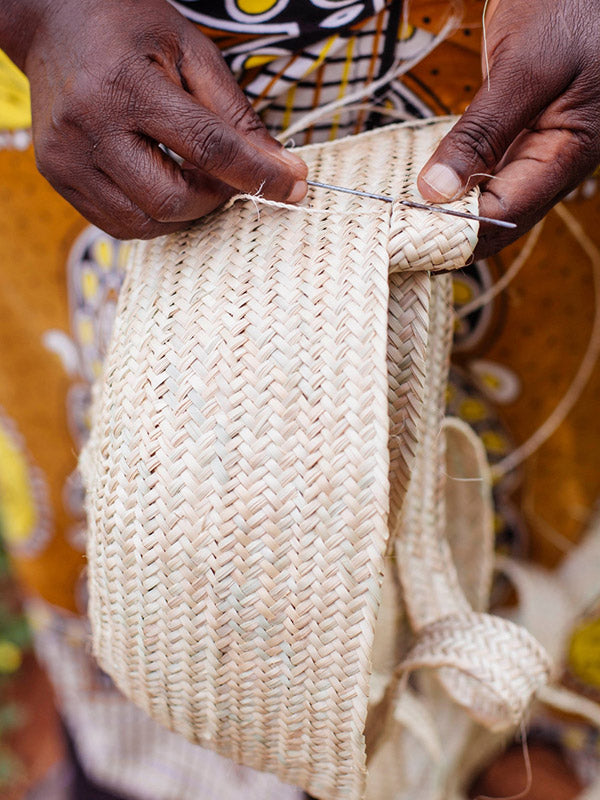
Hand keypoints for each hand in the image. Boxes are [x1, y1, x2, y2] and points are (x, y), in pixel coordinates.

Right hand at [5, 0, 306, 238]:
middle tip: (229, 178)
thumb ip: (236, 113)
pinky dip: (154, 217)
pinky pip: (119, 224)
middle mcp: (89, 126)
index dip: (257, 175)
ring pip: (145, 222)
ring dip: (185, 213)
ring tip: (194, 179)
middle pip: (173, 199)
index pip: (207, 147)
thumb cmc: (127, 29)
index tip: (293, 188)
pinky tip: (163, 187)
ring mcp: (67, 157)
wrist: (55, 22)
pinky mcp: (58, 176)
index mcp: (125, 84)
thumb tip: (280, 167)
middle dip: (215, 199)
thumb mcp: (191, 51)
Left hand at [417, 0, 599, 258]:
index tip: (410, 237)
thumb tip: (437, 192)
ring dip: (452, 212)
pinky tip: (426, 189)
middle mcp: (555, 160)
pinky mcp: (522, 132)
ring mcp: (539, 147)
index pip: (506, 214)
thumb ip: (483, 132)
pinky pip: (489, 172)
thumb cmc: (569, 6)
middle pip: (500, 217)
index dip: (459, 233)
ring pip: (493, 199)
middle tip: (400, 240)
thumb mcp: (524, 67)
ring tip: (405, 222)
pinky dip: (458, 183)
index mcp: (569, 152)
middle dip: (452, 233)